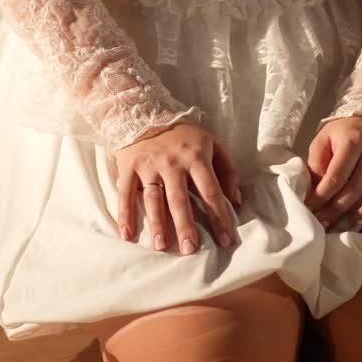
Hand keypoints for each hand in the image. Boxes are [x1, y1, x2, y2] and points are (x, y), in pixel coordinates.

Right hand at [114, 122, 241, 254]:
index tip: (226, 240)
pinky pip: (126, 193)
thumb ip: (227, 169)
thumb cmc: (183, 134)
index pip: (210, 191)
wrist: (144, 112)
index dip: (219, 216)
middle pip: (180, 199)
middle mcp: (172, 163)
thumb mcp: (211, 143)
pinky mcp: (129, 167)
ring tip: (161, 246)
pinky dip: (125, 214)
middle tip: (190, 249)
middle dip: (185, 225)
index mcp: (196, 156)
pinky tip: (127, 234)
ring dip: (157, 223)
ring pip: (154, 199)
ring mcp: (149, 166)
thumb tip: (236, 199)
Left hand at [305, 114, 361, 230]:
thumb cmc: (345, 130)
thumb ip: (318, 162)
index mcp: (352, 139)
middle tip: (327, 226)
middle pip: (358, 185)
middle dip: (340, 208)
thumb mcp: (325, 137)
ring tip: (355, 226)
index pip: (337, 175)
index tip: (312, 211)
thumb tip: (313, 191)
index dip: (323, 196)